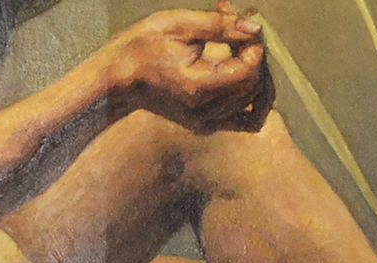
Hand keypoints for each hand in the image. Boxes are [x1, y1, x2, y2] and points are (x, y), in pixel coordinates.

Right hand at [105, 6, 268, 130]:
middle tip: (237, 28)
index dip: (254, 47)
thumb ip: (221, 27)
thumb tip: (256, 29)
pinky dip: (253, 97)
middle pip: (255, 86)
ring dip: (254, 69)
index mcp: (199, 88)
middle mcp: (207, 112)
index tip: (240, 26)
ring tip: (236, 43)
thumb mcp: (180, 25)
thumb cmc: (143, 46)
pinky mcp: (208, 124)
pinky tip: (245, 72)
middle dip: (255, 54)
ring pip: (254, 100)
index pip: (249, 72)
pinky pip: (246, 118)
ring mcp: (208, 123)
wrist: (120, 78)